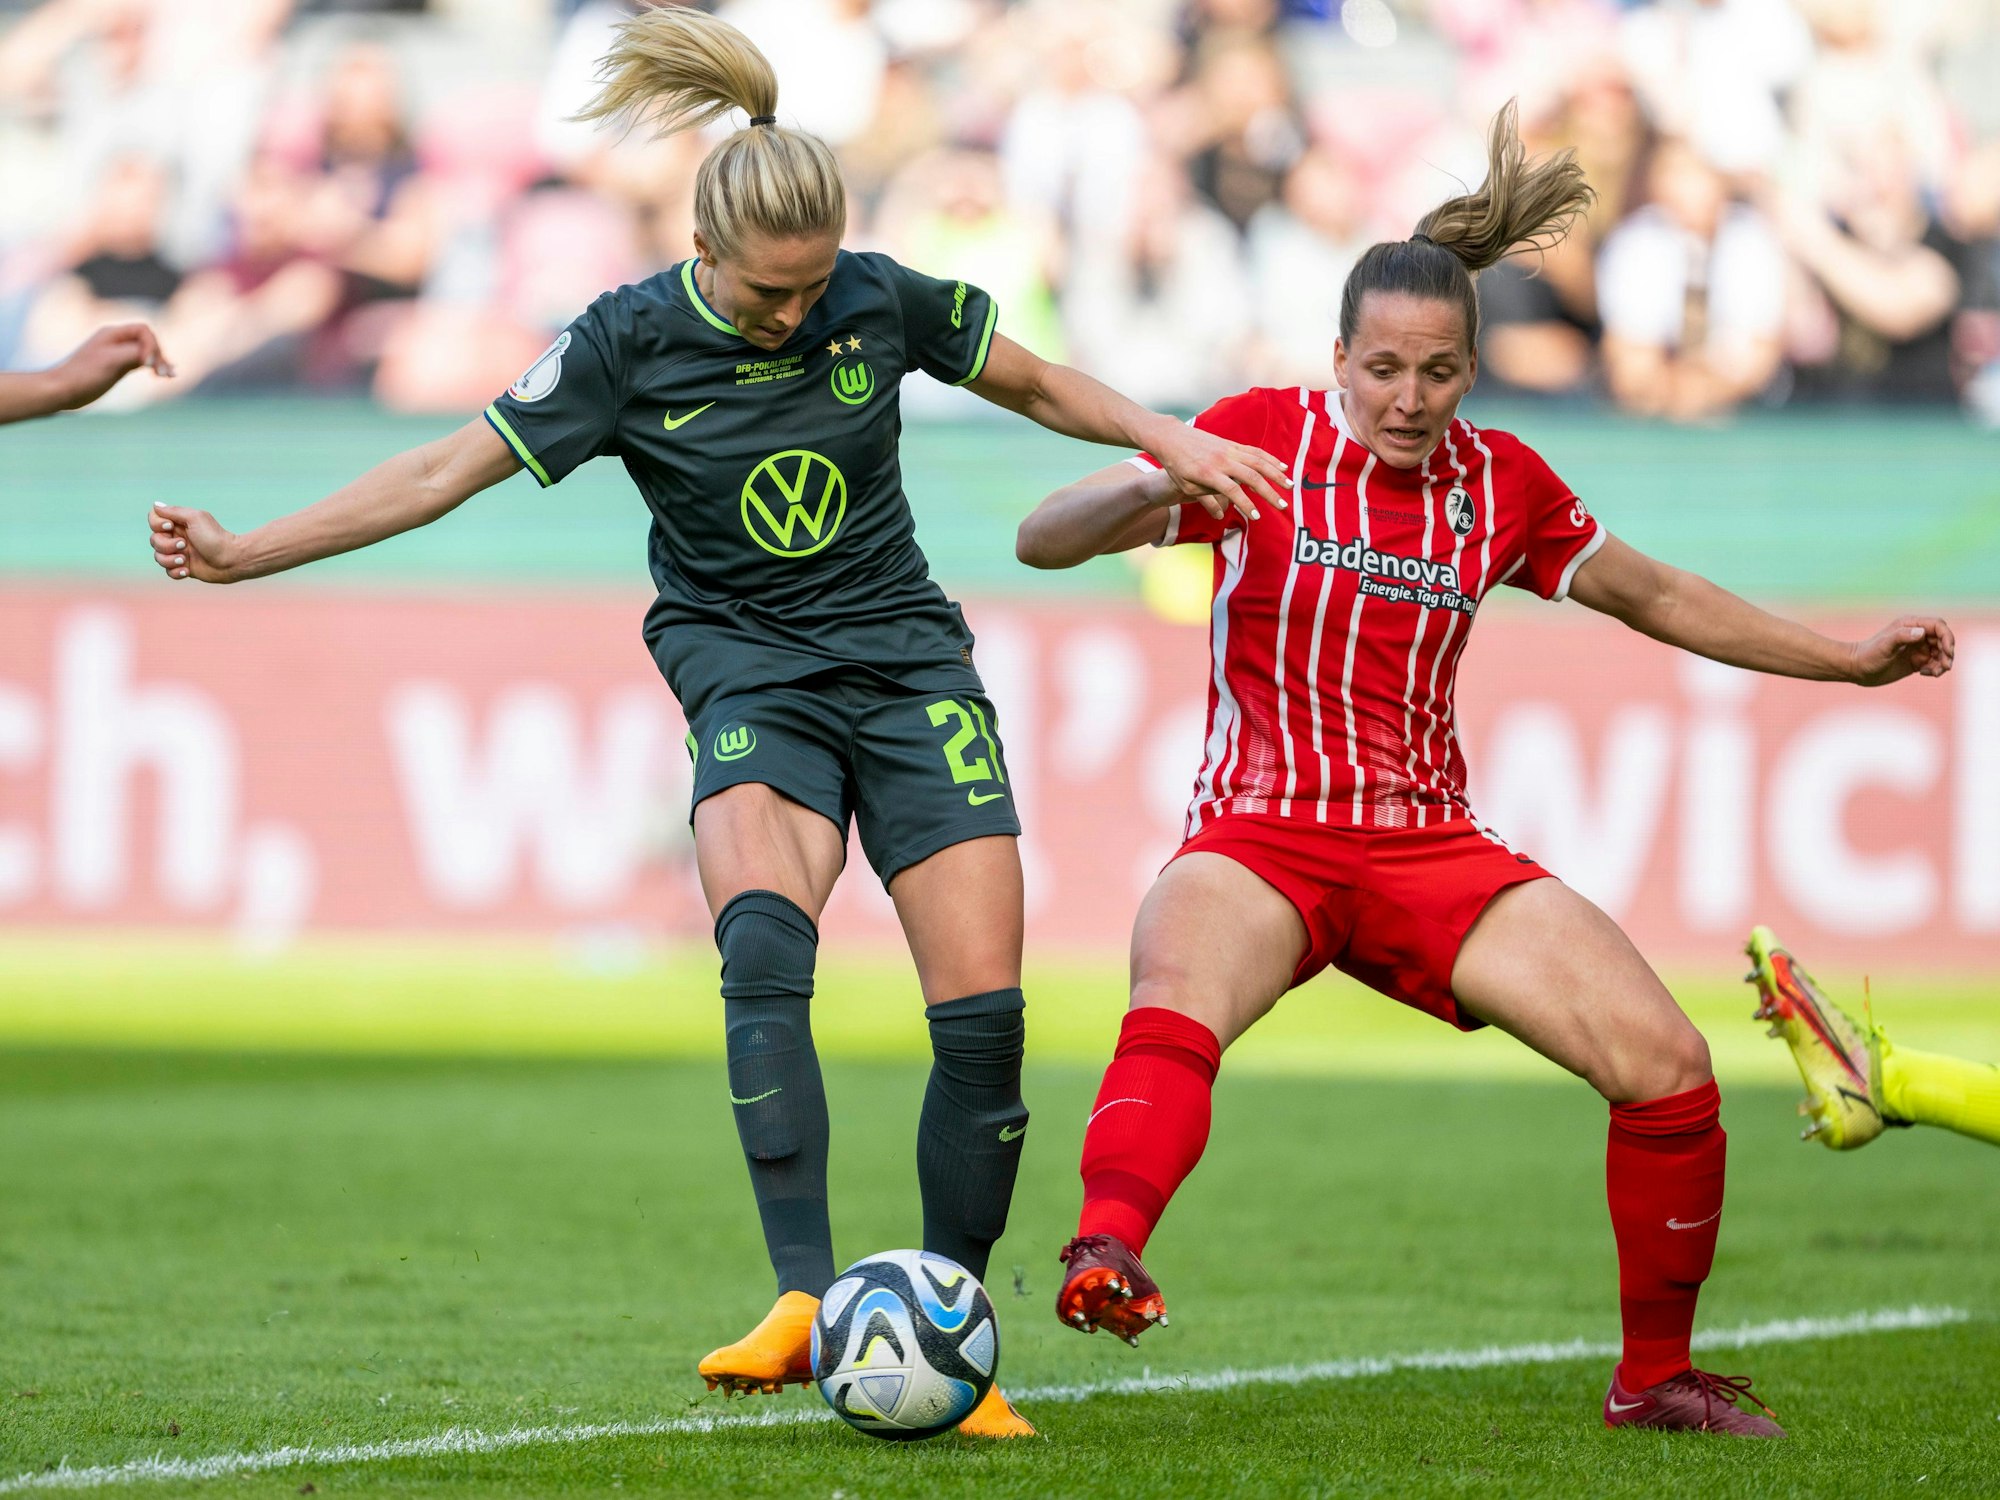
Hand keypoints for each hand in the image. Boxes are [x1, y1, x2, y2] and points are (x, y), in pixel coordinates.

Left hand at [55, 323, 173, 408]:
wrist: (64, 390)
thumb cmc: (85, 375)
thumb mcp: (112, 360)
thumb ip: (135, 353)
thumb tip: (155, 357)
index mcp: (112, 334)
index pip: (143, 331)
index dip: (152, 346)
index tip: (148, 365)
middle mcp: (116, 341)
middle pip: (148, 341)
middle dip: (159, 355)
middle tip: (165, 374)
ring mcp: (118, 354)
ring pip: (146, 353)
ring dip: (160, 362)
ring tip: (170, 376)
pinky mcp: (118, 367)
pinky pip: (141, 363)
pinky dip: (153, 368)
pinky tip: (163, 376)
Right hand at [150, 502, 241, 582]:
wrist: (232, 560)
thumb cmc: (215, 537)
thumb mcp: (195, 518)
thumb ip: (174, 511)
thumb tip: (155, 504)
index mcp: (179, 524)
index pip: (154, 520)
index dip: (157, 524)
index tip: (170, 526)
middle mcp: (177, 537)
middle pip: (154, 540)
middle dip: (166, 545)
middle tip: (184, 545)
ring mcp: (180, 553)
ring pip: (158, 557)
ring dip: (169, 560)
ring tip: (184, 560)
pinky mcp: (184, 568)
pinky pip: (168, 571)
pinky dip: (176, 571)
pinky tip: (188, 570)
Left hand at [1146, 419, 1289, 525]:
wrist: (1172, 438)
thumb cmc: (1176, 466)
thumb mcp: (1186, 486)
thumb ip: (1207, 496)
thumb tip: (1224, 509)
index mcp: (1209, 474)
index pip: (1233, 491)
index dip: (1246, 505)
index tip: (1257, 517)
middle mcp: (1222, 460)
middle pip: (1251, 476)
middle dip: (1269, 492)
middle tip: (1282, 506)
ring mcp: (1228, 450)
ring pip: (1258, 461)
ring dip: (1276, 474)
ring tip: (1290, 486)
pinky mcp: (1231, 444)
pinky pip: (1255, 451)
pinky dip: (1270, 459)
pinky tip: (1281, 467)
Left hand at [1850, 616, 1953, 685]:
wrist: (1857, 668)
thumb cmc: (1868, 654)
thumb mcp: (1884, 645)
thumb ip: (1902, 636)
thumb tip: (1922, 632)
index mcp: (1911, 625)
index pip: (1938, 626)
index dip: (1947, 637)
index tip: (1947, 651)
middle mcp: (1917, 635)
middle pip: (1943, 640)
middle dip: (1948, 653)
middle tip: (1945, 666)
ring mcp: (1917, 648)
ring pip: (1941, 653)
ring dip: (1943, 663)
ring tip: (1934, 673)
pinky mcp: (1916, 661)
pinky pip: (1934, 664)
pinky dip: (1935, 669)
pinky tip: (1924, 673)